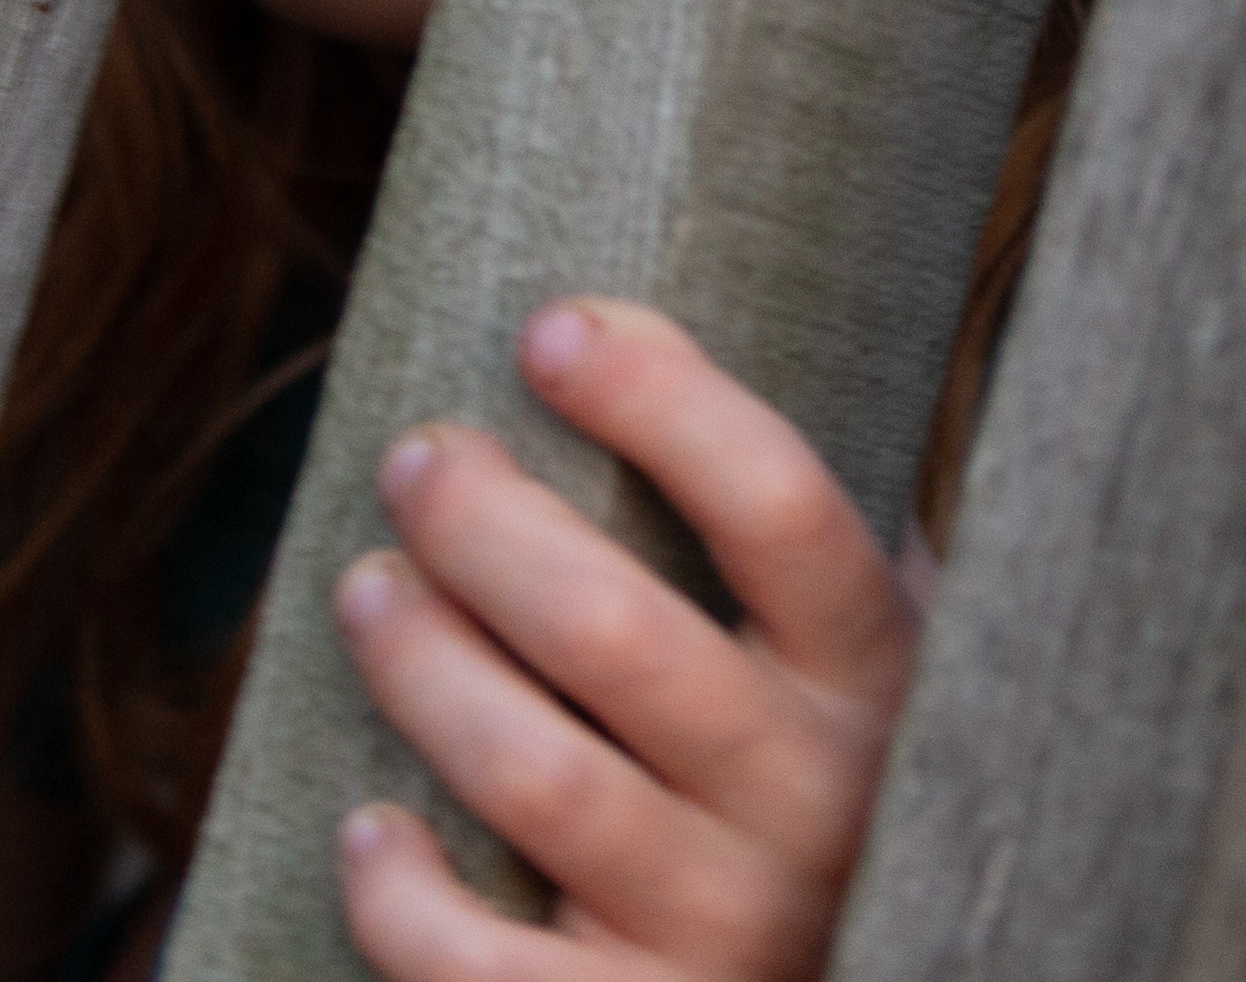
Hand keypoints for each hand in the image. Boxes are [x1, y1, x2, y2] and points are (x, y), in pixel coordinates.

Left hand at [332, 299, 917, 980]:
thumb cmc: (814, 781)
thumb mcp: (848, 650)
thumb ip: (787, 531)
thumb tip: (632, 329)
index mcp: (879, 682)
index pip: (781, 508)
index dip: (661, 400)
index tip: (549, 328)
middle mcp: (819, 811)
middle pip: (619, 634)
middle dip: (485, 524)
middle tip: (416, 457)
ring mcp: (733, 932)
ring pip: (540, 779)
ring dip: (423, 666)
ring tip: (366, 588)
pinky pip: (486, 971)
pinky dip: (404, 898)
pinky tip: (372, 828)